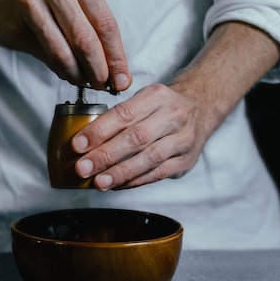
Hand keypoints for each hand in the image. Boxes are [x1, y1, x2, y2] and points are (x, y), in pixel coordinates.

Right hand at [0, 0, 131, 91]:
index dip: (118, 57)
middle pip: (93, 37)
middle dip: (102, 69)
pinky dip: (63, 69)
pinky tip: (68, 76)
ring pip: (72, 46)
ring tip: (85, 84)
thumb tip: (109, 73)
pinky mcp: (23, 8)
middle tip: (105, 87)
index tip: (123, 80)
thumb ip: (84, 35)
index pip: (108, 25)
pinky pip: (50, 49)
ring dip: (82, 73)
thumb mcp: (61, 7)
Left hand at [71, 83, 206, 190]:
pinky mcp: (185, 161)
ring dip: (120, 173)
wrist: (201, 108)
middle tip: (82, 168)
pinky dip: (134, 181)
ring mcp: (182, 140)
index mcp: (157, 96)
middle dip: (105, 155)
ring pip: (149, 159)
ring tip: (98, 182)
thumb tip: (84, 140)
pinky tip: (116, 184)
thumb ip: (118, 115)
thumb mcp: (143, 98)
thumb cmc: (161, 106)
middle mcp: (173, 116)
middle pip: (136, 138)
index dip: (99, 131)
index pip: (124, 114)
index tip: (77, 144)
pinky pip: (158, 174)